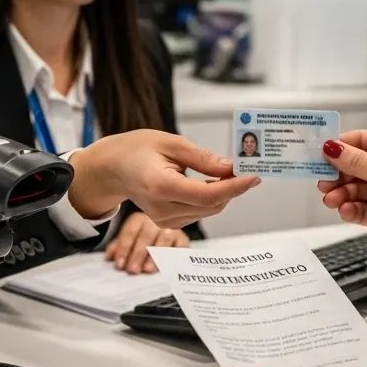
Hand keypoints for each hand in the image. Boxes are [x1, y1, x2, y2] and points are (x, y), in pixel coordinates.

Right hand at [68, 130, 259, 228]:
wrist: (112, 169)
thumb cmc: (136, 150)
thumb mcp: (170, 143)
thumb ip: (201, 157)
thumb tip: (230, 167)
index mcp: (161, 186)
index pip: (206, 195)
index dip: (234, 187)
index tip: (253, 176)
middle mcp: (163, 209)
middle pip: (212, 206)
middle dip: (232, 188)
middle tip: (243, 166)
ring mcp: (164, 219)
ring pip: (208, 211)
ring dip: (222, 193)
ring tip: (221, 171)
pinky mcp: (167, 223)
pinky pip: (199, 213)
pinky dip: (209, 198)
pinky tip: (205, 182)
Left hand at [105, 212, 188, 273]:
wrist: (167, 229)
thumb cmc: (143, 238)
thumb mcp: (129, 240)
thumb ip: (119, 248)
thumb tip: (108, 258)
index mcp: (139, 219)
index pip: (129, 232)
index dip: (123, 248)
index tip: (119, 265)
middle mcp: (156, 221)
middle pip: (146, 236)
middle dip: (138, 254)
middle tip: (132, 270)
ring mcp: (171, 229)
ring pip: (164, 240)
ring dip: (155, 256)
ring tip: (148, 270)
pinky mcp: (183, 239)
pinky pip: (180, 247)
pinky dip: (173, 256)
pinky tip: (167, 267)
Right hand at [318, 131, 366, 272]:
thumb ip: (356, 162)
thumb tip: (331, 147)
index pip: (360, 141)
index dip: (338, 148)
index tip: (316, 154)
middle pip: (353, 167)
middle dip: (336, 175)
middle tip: (322, 182)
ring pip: (354, 189)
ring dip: (340, 194)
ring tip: (332, 200)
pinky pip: (360, 209)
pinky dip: (350, 209)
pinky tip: (346, 210)